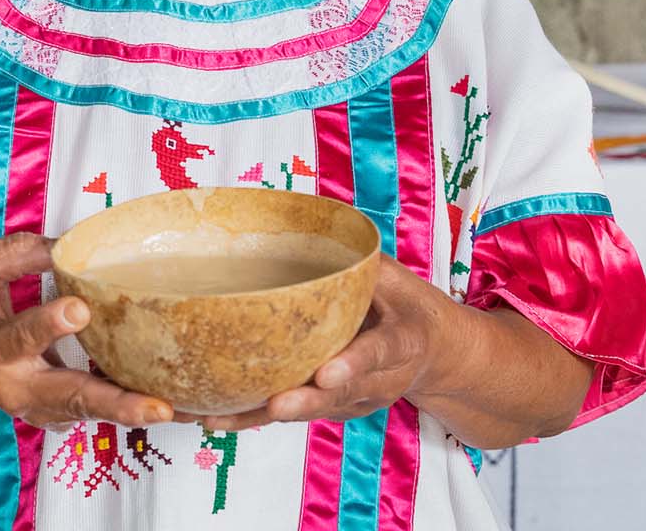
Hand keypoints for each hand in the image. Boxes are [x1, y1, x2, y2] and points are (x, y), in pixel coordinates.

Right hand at [0, 232, 173, 428]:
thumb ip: (16, 252)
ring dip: (136, 411)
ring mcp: (41, 409)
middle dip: (115, 403)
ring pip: (92, 410)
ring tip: (180, 410)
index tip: (79, 308)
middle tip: (157, 406)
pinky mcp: (62, 413)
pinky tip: (176, 406)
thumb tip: (68, 243)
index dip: (48, 325)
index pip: (19, 338)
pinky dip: (135, 408)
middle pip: (70, 397)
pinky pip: (101, 410)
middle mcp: (17, 388)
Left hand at [186, 254, 445, 431]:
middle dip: (305, 402)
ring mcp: (356, 400)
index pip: (377, 353)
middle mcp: (381, 381)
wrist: (432, 352)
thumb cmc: (406, 305)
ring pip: (311, 410)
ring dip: (265, 416)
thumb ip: (359, 265)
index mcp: (402, 344)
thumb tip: (310, 228)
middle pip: (340, 394)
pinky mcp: (333, 408)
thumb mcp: (396, 277)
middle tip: (274, 406)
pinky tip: (214, 417)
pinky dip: (253, 417)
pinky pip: (293, 413)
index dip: (352, 365)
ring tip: (221, 418)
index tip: (326, 375)